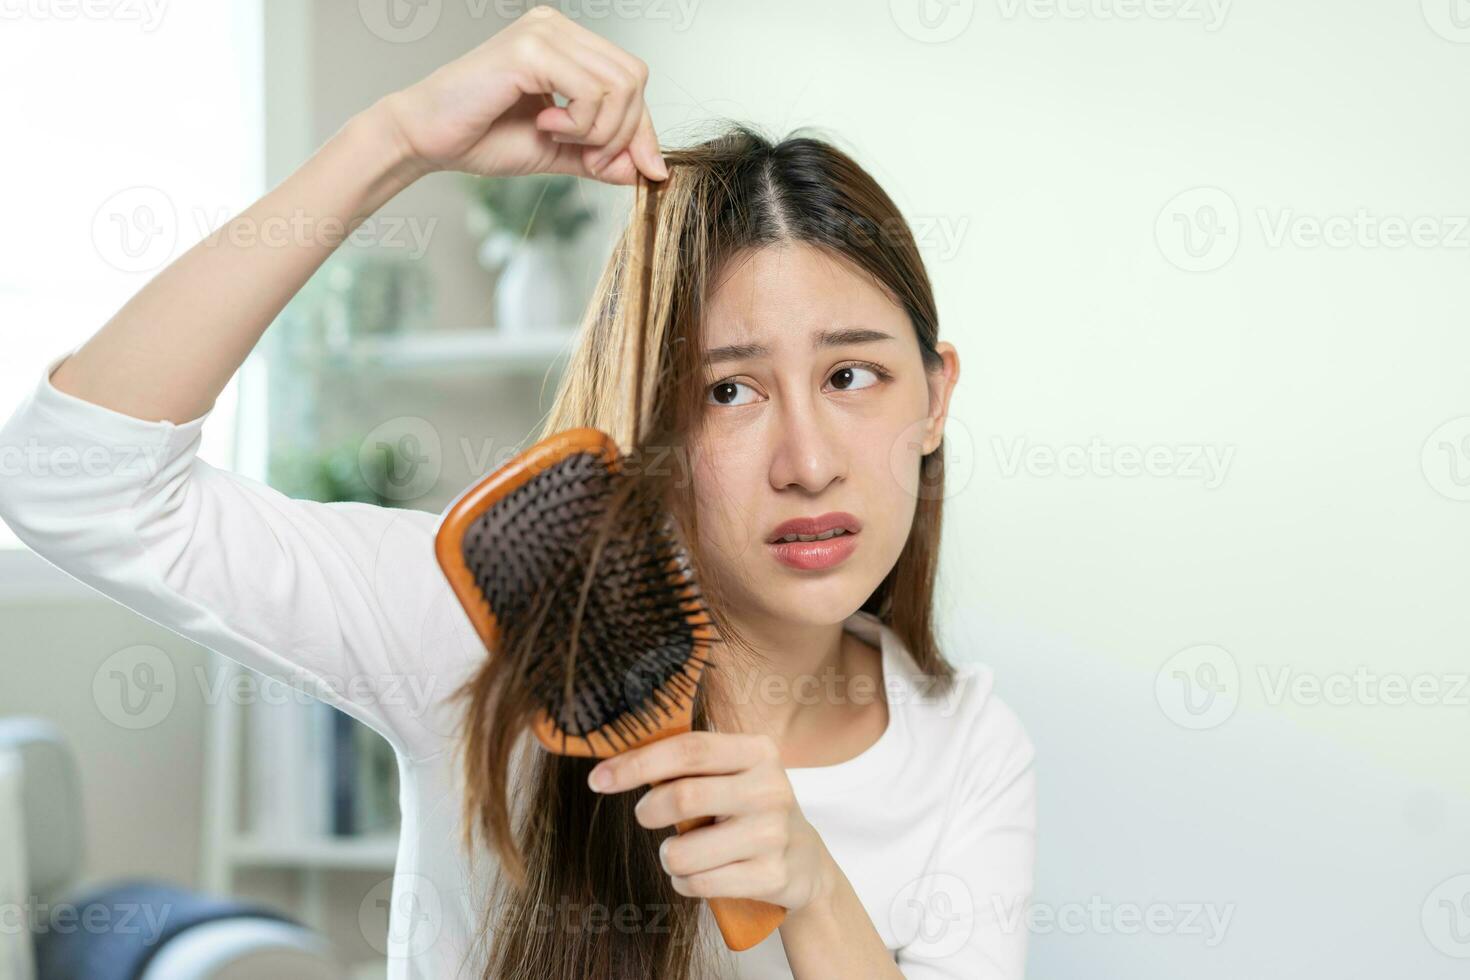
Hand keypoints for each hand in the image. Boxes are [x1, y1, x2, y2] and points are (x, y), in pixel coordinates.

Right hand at [374, 6, 665, 184]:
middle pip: (635, 78)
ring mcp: (544, 32)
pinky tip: (545, 125)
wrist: (427, 140)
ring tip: (560, 138)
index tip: (643, 170)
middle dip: (624, 132)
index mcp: (566, 43)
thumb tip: (647, 170)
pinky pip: (591, 91)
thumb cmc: (481, 137)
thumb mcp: (559, 150)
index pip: (631, 78)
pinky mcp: (530, 49)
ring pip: (620, 84)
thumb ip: (602, 155)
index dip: (643, 128)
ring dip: (601, 130)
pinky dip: (580, 123)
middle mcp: (557, 28)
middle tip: (590, 158)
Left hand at [588, 732, 836, 913]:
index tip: (598, 779)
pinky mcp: (772, 875)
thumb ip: (687, 763)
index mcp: (757, 751)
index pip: (689, 749)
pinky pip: (699, 883)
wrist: (805, 861)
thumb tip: (614, 761)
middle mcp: (770, 788)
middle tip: (645, 816)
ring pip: (684, 851)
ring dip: (668, 855)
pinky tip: (696, 874)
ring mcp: (774, 834)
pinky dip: (683, 881)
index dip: (637, 763)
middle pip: (683, 797)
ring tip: (681, 852)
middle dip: (648, 811)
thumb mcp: (731, 774)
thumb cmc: (747, 810)